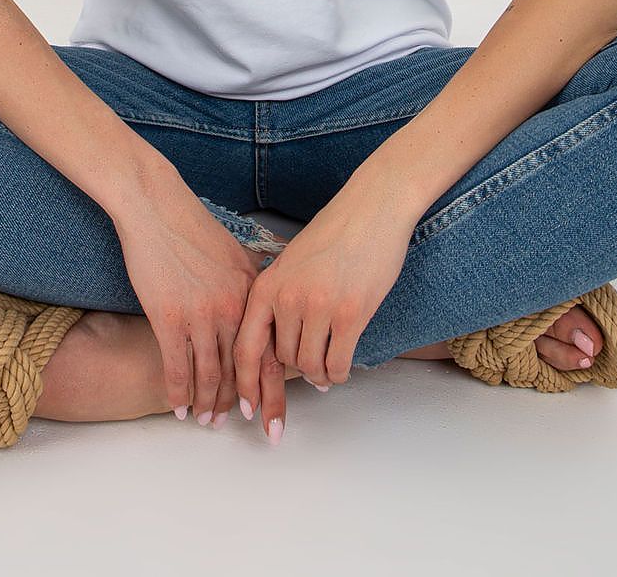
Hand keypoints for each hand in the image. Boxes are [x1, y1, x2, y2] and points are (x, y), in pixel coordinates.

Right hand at [112, 165, 282, 425]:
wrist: (157, 208)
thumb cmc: (193, 228)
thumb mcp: (237, 251)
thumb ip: (253, 281)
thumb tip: (268, 300)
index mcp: (252, 293)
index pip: (270, 352)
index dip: (273, 389)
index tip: (274, 414)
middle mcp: (232, 308)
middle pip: (244, 370)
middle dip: (249, 405)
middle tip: (255, 431)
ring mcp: (201, 315)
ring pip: (210, 375)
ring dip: (210, 404)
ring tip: (210, 421)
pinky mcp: (169, 317)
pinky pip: (177, 367)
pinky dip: (179, 393)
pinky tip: (180, 408)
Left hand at [231, 178, 413, 438]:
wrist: (372, 208)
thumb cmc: (335, 233)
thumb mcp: (292, 262)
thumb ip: (280, 298)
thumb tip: (279, 346)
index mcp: (267, 285)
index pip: (246, 347)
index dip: (244, 384)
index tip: (245, 409)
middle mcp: (288, 299)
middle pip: (283, 360)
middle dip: (296, 371)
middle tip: (310, 372)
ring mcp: (319, 307)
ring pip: (310, 366)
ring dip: (319, 375)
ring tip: (327, 370)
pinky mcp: (351, 314)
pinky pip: (338, 364)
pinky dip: (338, 374)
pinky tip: (341, 368)